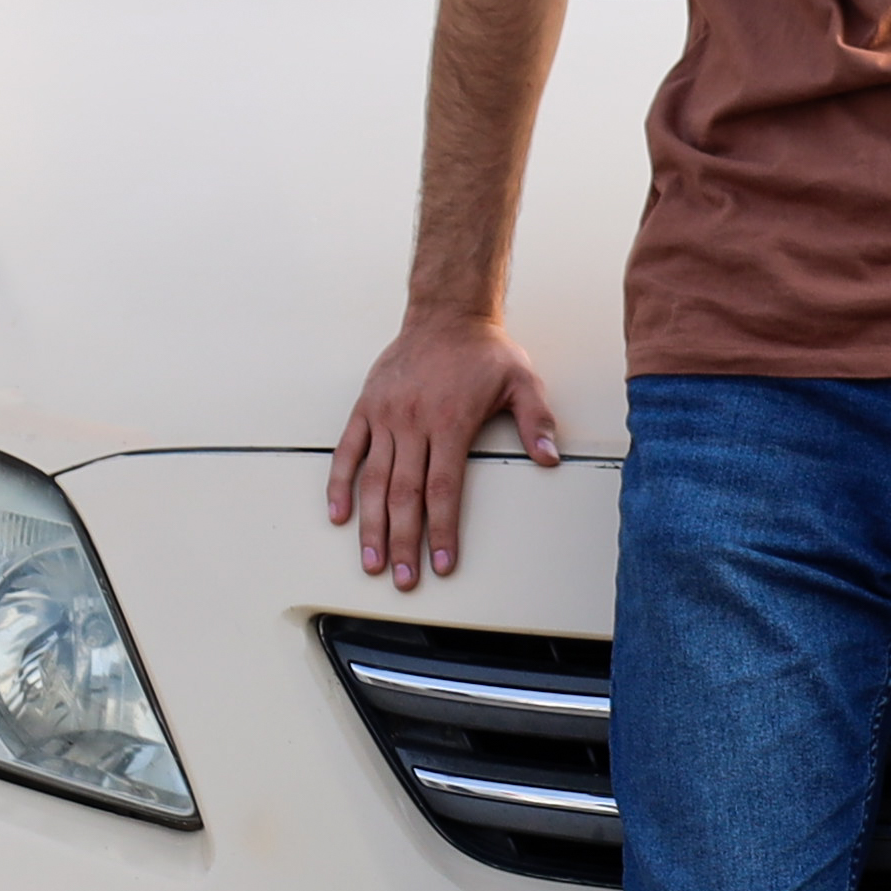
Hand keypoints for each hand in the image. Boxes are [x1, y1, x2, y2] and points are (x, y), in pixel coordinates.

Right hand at [330, 307, 562, 592]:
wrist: (446, 313)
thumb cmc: (483, 351)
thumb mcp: (522, 381)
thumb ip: (537, 421)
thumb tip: (550, 458)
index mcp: (449, 423)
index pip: (442, 490)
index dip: (441, 531)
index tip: (441, 563)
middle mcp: (412, 423)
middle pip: (404, 495)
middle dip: (403, 542)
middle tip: (402, 578)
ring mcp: (385, 416)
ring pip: (373, 480)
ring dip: (371, 525)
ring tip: (371, 561)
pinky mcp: (366, 407)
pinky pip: (347, 451)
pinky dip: (339, 484)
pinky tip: (339, 515)